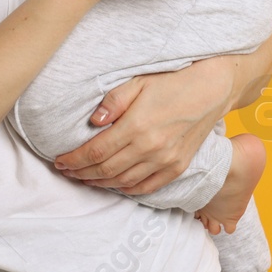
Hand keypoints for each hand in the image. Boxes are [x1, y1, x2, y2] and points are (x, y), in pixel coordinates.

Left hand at [54, 56, 236, 193]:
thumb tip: (93, 122)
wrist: (211, 90)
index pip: (96, 151)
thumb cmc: (172, 82)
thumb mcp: (138, 82)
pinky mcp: (178, 167)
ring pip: (123, 182)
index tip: (60, 161)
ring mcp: (166, 161)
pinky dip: (126, 189)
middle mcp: (151, 148)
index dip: (74, 160)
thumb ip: (113, 102)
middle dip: (81, 173)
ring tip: (84, 179)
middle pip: (106, 170)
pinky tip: (114, 185)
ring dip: (100, 183)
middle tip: (66, 171)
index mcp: (137, 126)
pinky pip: (146, 187)